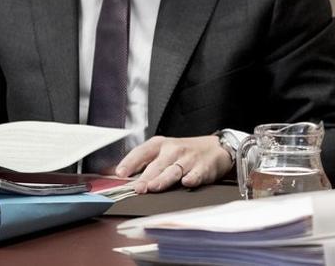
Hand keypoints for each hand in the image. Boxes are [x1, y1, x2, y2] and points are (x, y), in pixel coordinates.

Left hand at [117, 135, 231, 193]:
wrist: (215, 148)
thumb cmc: (184, 153)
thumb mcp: (163, 152)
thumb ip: (144, 164)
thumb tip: (119, 178)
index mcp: (159, 145)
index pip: (141, 152)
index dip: (130, 162)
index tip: (120, 173)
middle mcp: (173, 150)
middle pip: (157, 165)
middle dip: (146, 178)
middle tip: (137, 188)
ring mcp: (189, 159)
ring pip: (173, 170)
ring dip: (163, 179)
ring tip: (154, 187)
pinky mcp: (203, 168)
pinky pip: (196, 174)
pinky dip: (192, 178)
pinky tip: (187, 182)